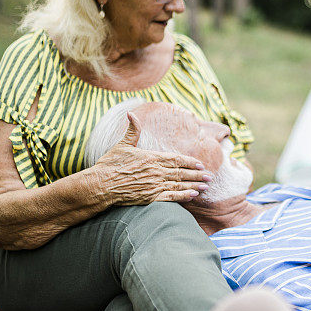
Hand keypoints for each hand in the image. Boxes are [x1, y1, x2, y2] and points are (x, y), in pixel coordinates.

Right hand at [92, 112, 210, 204]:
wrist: (100, 185)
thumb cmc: (109, 164)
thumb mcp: (122, 145)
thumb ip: (132, 130)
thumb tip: (131, 113)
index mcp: (151, 157)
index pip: (176, 159)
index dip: (190, 162)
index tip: (201, 164)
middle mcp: (156, 171)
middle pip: (182, 172)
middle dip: (197, 175)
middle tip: (210, 177)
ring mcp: (154, 185)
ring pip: (179, 184)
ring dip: (194, 186)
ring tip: (205, 187)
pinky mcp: (150, 197)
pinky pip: (171, 197)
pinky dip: (183, 196)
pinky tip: (192, 196)